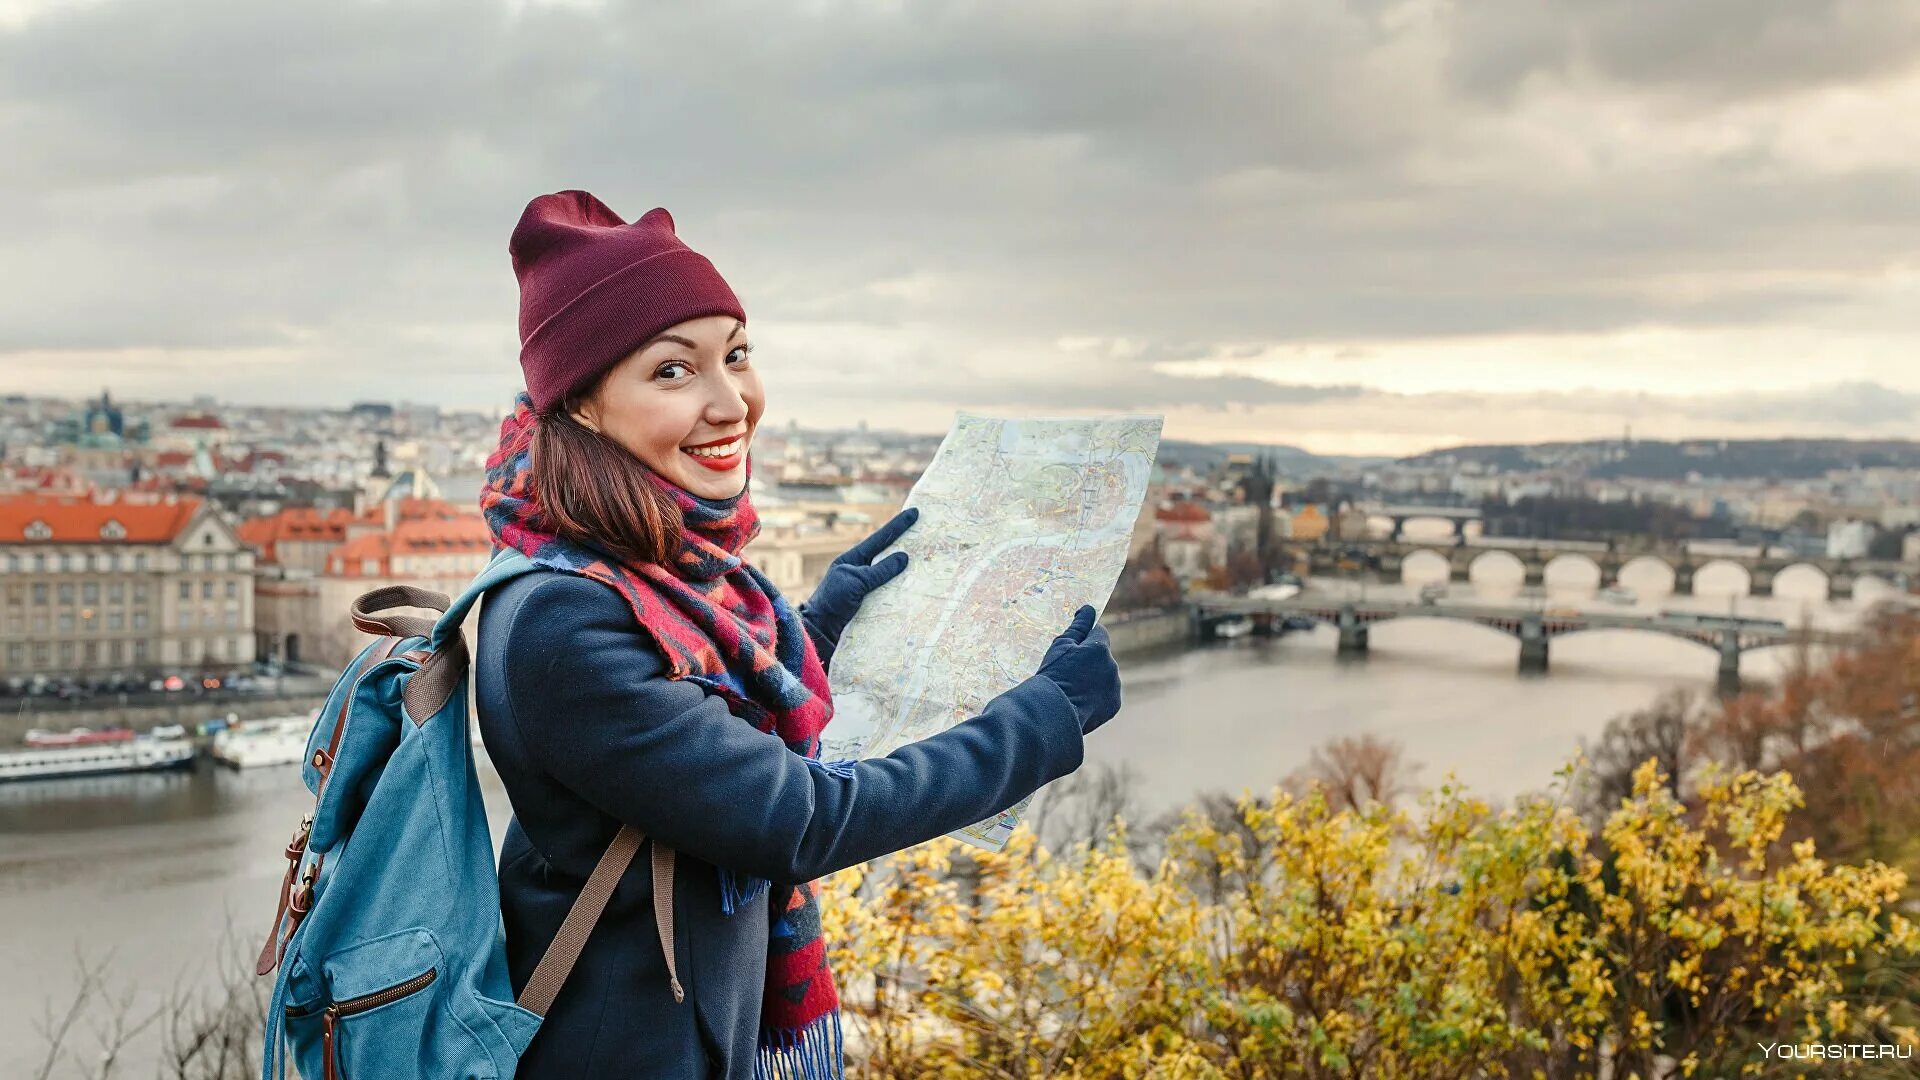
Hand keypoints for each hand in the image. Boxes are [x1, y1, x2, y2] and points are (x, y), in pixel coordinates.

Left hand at [801, 507, 918, 644]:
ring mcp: (868, 589)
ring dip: (910, 572)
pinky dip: (905, 592)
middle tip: (928, 533)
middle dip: (907, 545)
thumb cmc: (833, 602)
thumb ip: (880, 570)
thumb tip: (904, 557)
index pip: (880, 539)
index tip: (915, 511)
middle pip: (889, 555)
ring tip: (931, 561)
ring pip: (893, 576)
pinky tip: (919, 590)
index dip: (898, 525)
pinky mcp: (873, 606)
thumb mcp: (856, 581)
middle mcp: (862, 572)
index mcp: (854, 560)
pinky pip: (893, 595)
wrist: (820, 632)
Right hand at [1033, 605, 1121, 735]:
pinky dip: (1097, 696)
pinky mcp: (1114, 705)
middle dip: (1089, 661)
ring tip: (1072, 690)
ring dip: (1093, 679)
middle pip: (1102, 657)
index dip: (1084, 640)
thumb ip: (1078, 626)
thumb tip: (1088, 609)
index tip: (1071, 650)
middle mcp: (1112, 665)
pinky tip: (1080, 701)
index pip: (1098, 633)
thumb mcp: (1060, 646)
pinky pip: (1107, 694)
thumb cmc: (1053, 675)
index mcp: (1100, 648)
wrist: (1053, 712)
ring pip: (1105, 676)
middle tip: (1067, 674)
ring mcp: (1115, 686)